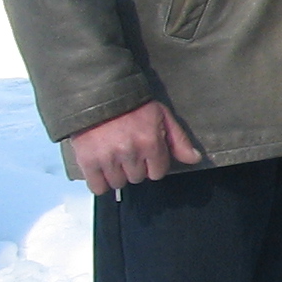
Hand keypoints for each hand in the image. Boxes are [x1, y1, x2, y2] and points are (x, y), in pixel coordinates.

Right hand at [66, 100, 200, 194]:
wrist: (97, 94)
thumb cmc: (132, 104)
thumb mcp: (161, 116)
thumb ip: (179, 140)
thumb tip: (194, 159)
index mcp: (150, 142)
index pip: (158, 172)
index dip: (153, 165)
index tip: (146, 155)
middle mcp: (130, 153)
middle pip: (138, 178)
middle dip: (135, 168)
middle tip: (127, 153)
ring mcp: (107, 158)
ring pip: (118, 183)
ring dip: (117, 174)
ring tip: (113, 158)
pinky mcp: (87, 161)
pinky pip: (97, 187)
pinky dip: (99, 183)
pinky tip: (101, 171)